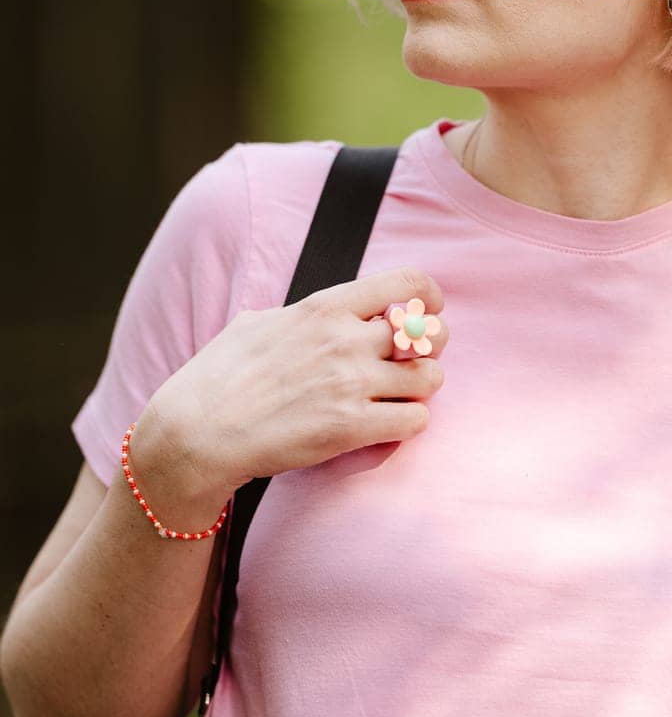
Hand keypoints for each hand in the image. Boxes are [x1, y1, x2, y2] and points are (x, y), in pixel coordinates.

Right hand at [142, 268, 448, 505]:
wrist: (196, 433)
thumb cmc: (218, 377)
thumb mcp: (258, 322)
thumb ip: (303, 315)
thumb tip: (325, 314)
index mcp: (325, 306)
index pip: (406, 282)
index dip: (428, 295)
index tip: (429, 308)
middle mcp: (345, 340)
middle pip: (428, 334)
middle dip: (429, 347)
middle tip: (413, 360)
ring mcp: (351, 384)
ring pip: (429, 379)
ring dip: (421, 389)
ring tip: (398, 396)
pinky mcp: (351, 429)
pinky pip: (415, 421)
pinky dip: (408, 423)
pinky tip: (386, 424)